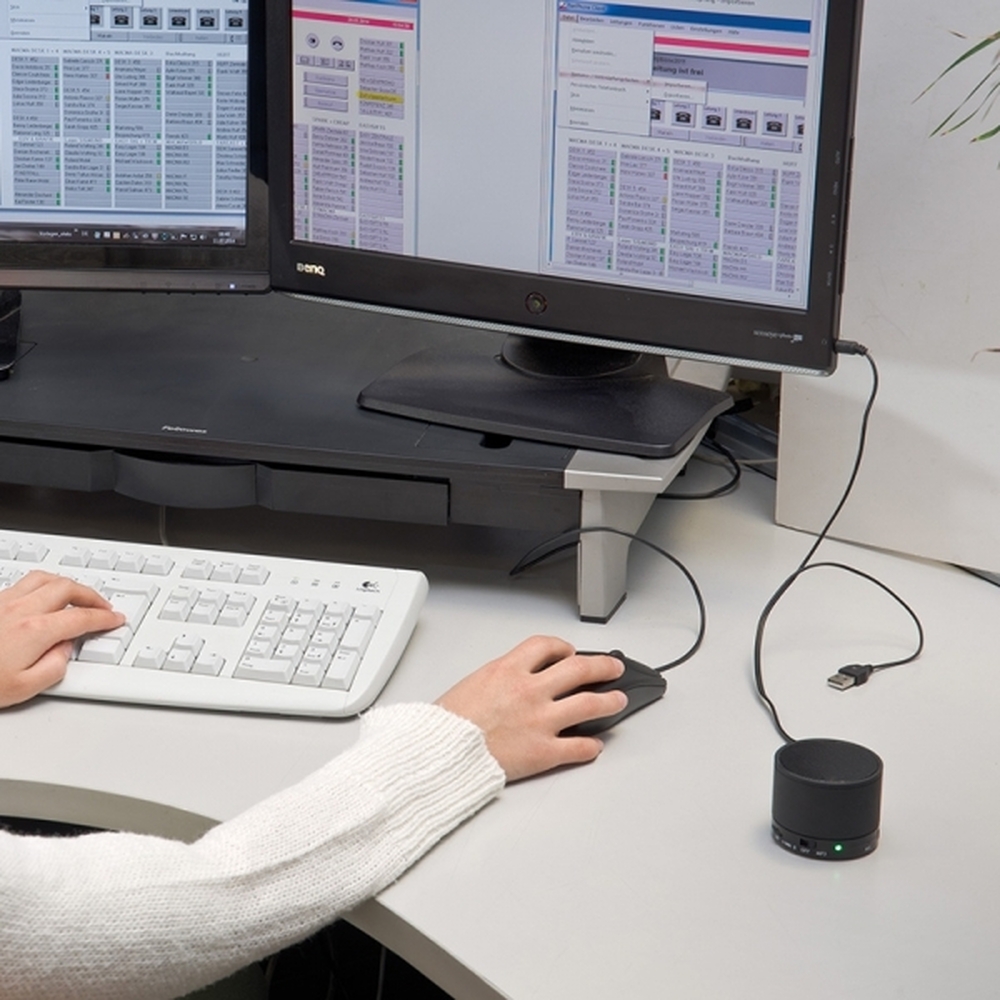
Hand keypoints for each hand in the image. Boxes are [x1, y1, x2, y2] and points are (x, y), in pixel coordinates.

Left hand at [0, 571, 124, 708]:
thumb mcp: (23, 688)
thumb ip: (55, 667)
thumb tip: (65, 651)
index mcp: (35, 631)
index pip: (82, 618)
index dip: (104, 618)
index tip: (115, 620)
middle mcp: (20, 609)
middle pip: (68, 588)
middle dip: (92, 596)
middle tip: (103, 606)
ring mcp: (3, 602)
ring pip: (46, 578)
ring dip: (69, 584)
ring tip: (78, 595)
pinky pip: (25, 582)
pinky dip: (45, 584)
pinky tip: (44, 595)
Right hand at [435, 635, 627, 781]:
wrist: (440, 753)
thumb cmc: (448, 724)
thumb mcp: (473, 683)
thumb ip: (502, 679)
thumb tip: (518, 681)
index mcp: (508, 670)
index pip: (547, 646)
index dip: (563, 647)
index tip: (569, 651)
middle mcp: (530, 691)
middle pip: (579, 669)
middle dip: (602, 667)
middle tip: (612, 668)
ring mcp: (541, 721)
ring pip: (590, 704)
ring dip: (609, 702)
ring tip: (618, 701)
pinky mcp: (544, 752)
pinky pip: (579, 747)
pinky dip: (591, 746)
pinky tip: (595, 745)